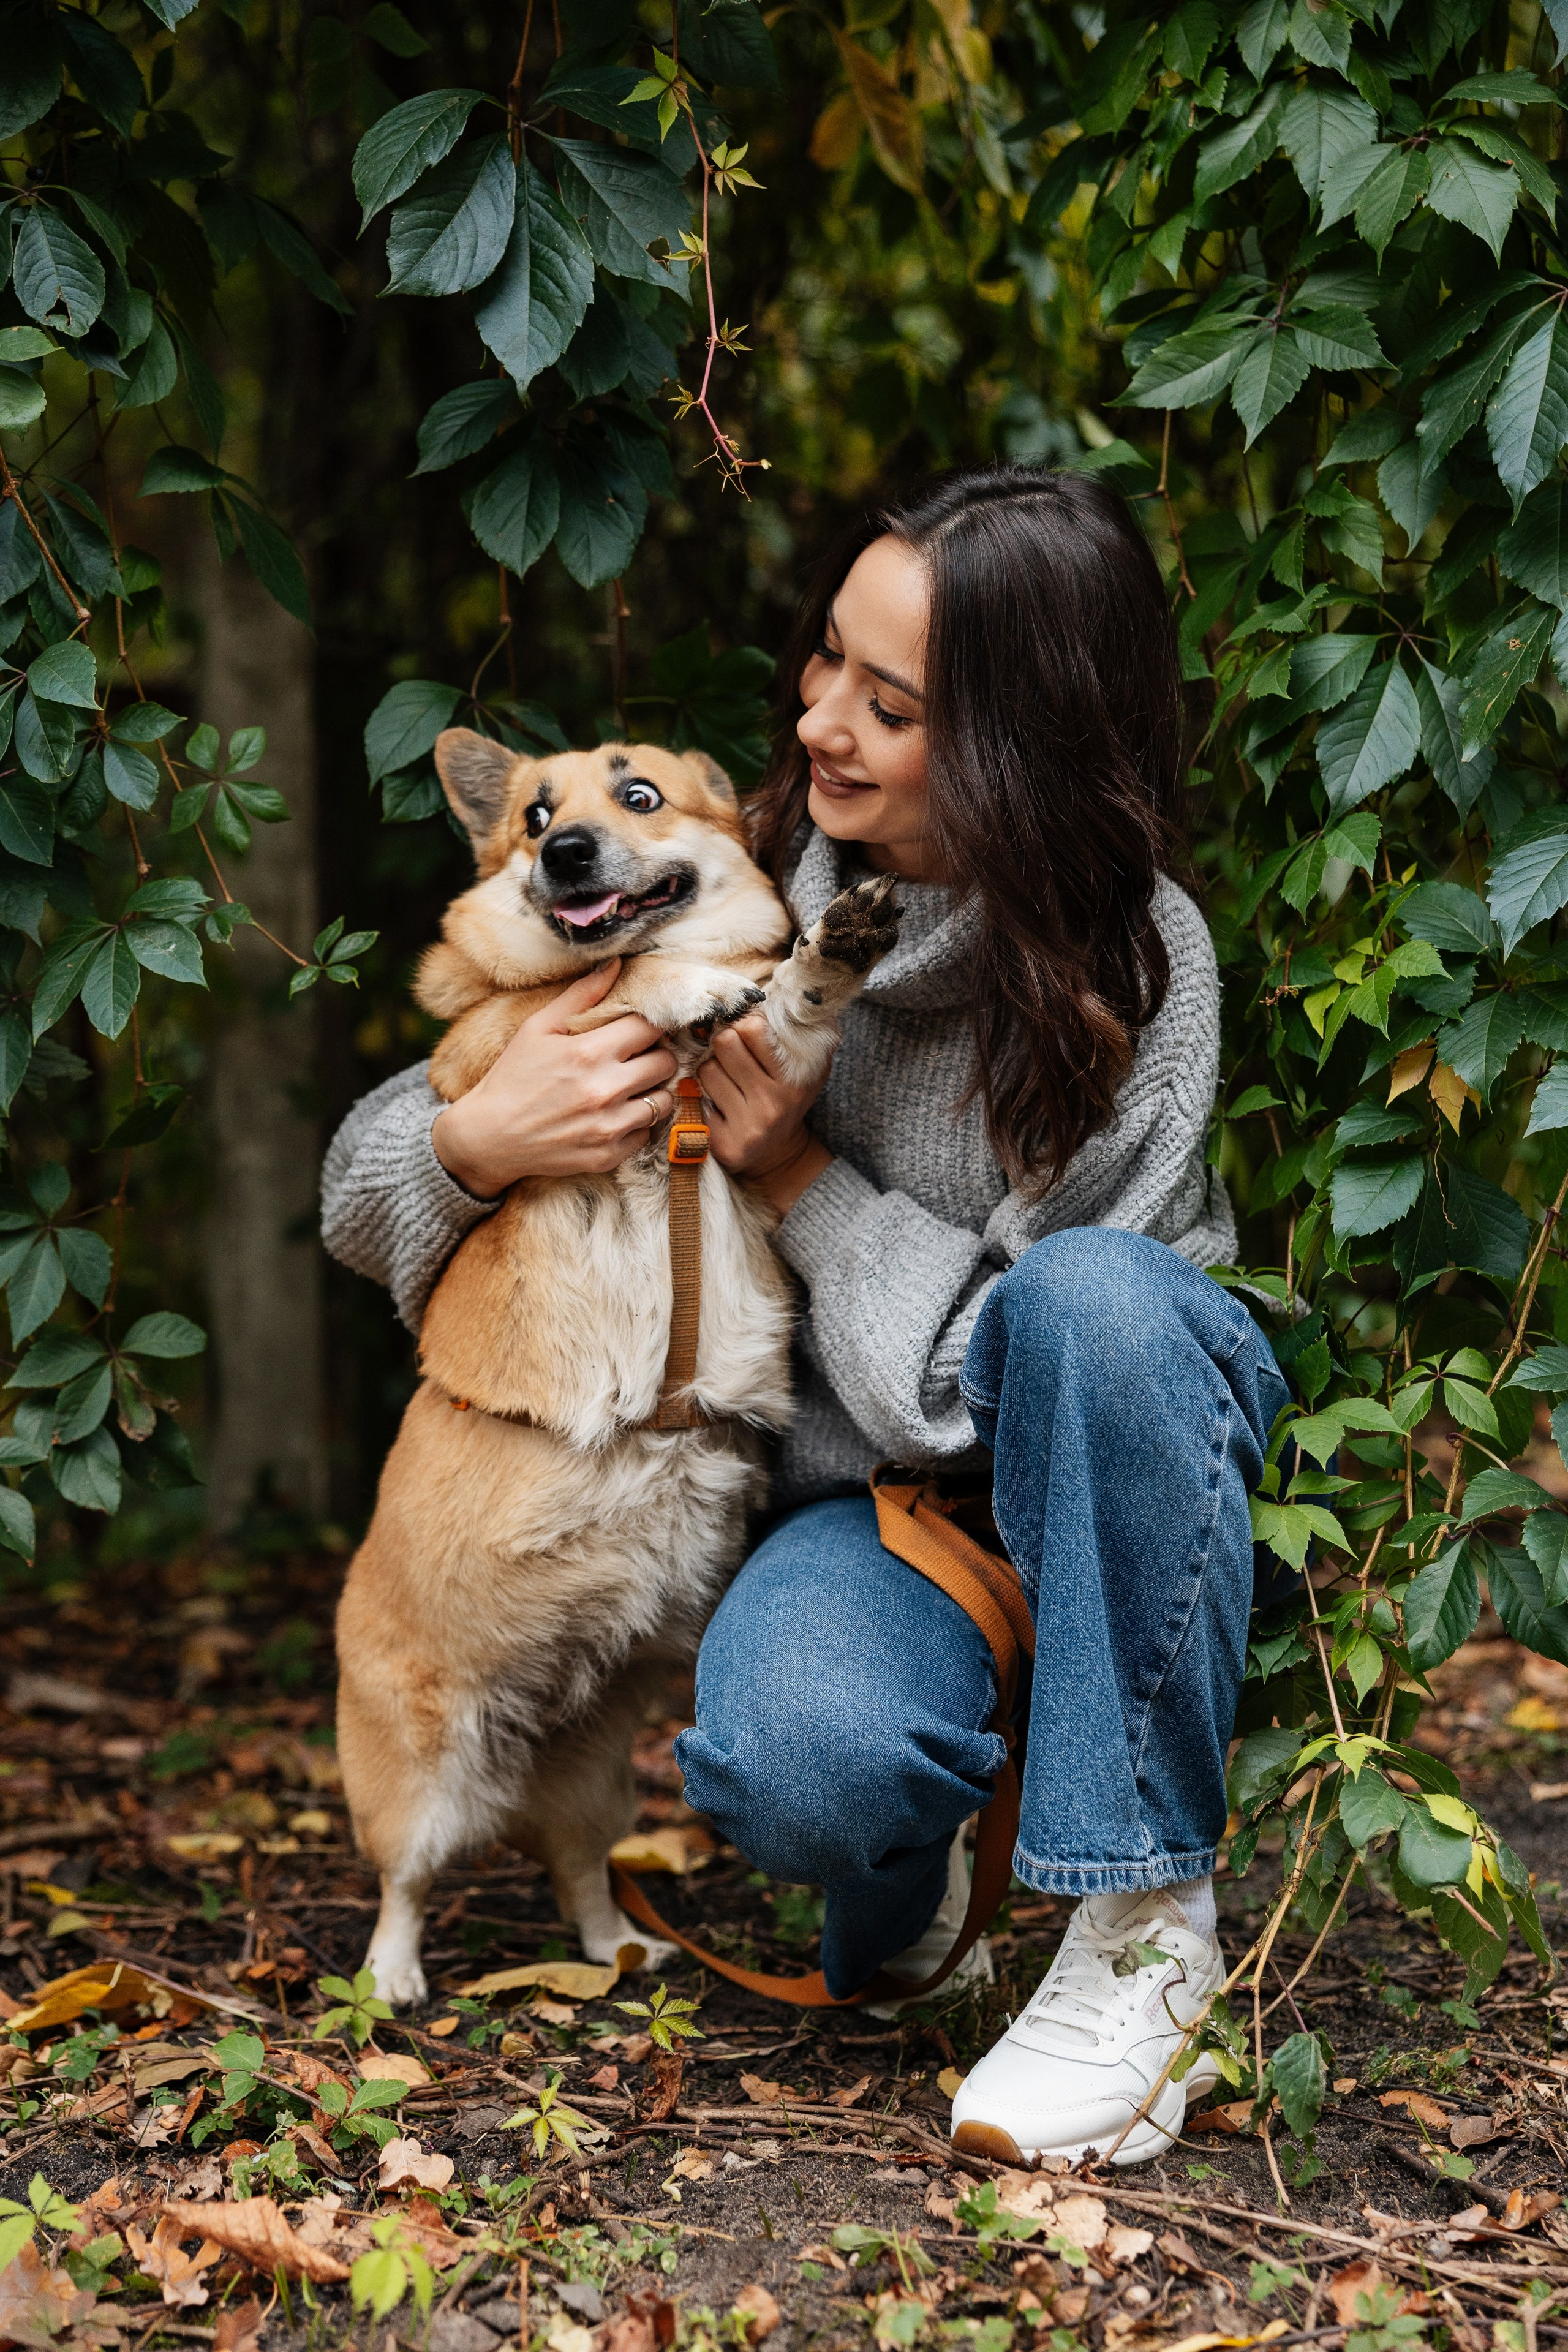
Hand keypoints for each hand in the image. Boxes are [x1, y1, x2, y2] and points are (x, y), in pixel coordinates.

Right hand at [431, 961, 677, 1197]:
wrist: (490, 1137)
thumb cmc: (513, 1077)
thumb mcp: (537, 1028)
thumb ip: (580, 995)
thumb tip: (617, 963)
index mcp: (589, 1052)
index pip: (650, 1027)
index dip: (649, 1025)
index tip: (639, 1029)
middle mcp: (605, 1090)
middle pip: (666, 1063)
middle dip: (656, 1055)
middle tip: (638, 1057)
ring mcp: (609, 1126)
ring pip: (664, 1100)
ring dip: (653, 1091)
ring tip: (631, 1087)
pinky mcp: (609, 1155)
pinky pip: (647, 1133)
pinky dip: (637, 1123)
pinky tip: (615, 1114)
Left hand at [703, 1011, 834, 1214]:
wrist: (778, 1154)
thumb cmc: (785, 1095)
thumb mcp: (807, 1065)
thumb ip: (797, 1031)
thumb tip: (780, 992)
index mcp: (794, 1078)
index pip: (753, 1028)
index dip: (745, 1027)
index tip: (748, 1038)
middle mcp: (774, 1103)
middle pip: (725, 1043)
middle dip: (725, 1046)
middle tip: (733, 1060)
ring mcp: (748, 1126)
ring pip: (706, 1070)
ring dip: (711, 1072)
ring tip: (728, 1084)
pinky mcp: (723, 1143)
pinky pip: (695, 1100)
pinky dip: (701, 1098)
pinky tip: (717, 1107)